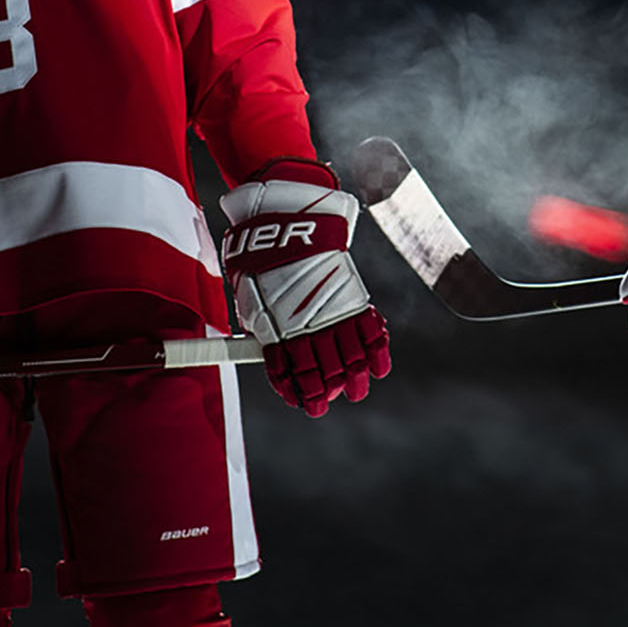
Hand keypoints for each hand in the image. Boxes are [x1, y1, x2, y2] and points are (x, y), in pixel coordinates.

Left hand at [221, 160, 391, 415]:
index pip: (290, 371)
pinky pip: (370, 331)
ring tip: (357, 392)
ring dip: (355, 378)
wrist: (288, 222)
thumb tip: (269, 354)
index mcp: (277, 330)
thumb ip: (261, 327)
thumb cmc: (262, 259)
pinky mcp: (352, 297)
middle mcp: (307, 325)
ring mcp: (332, 311)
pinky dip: (377, 352)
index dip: (297, 390)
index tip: (303, 402)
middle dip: (326, 391)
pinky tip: (378, 368)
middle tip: (325, 404)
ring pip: (350, 357)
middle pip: (323, 369)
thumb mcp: (249, 297)